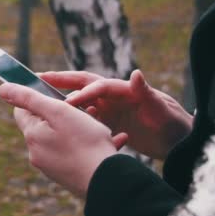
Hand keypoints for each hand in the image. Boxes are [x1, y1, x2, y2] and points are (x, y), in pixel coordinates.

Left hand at [0, 83, 126, 197]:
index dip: (37, 99)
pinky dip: (90, 146)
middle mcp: (37, 153)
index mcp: (32, 136)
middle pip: (44, 125)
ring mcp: (52, 167)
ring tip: (100, 129)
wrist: (107, 182)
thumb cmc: (84, 143)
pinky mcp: (68, 177)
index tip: (56, 97)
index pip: (22, 111)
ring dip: (80, 130)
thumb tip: (2, 88)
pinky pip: (76, 154)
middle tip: (86, 113)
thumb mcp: (57, 111)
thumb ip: (29, 98)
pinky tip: (110, 143)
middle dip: (63, 115)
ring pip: (63, 139)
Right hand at [40, 70, 192, 158]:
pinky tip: (59, 128)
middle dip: (59, 83)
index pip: (95, 85)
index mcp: (122, 89)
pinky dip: (72, 122)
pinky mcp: (107, 123)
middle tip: (36, 80)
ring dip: (61, 103)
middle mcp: (112, 96)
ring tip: (40, 105)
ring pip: (78, 103)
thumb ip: (146, 92)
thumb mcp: (160, 108)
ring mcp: (108, 109)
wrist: (178, 141)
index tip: (65, 103)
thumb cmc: (171, 122)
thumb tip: (136, 73)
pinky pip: (84, 121)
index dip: (80, 93)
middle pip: (80, 86)